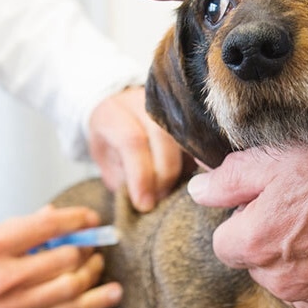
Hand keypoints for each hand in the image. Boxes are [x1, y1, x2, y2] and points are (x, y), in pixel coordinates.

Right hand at [0, 206, 121, 307]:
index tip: (90, 218)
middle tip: (92, 243)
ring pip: (72, 286)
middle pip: (66, 257)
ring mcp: (16, 306)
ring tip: (99, 263)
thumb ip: (16, 230)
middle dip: (87, 247)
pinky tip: (113, 293)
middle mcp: (5, 277)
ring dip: (94, 271)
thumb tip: (50, 214)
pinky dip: (95, 302)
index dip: (77, 219)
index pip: (47, 226)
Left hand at [89, 87, 188, 211]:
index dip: (140, 176)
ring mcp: (169, 105)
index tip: (144, 204)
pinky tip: (191, 179)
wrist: (122, 116)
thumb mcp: (107, 164)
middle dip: (164, 175)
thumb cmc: (112, 145)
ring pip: (186, 136)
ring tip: (175, 191)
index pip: (132, 142)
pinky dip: (197, 163)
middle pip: (162, 137)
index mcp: (114, 112)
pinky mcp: (188, 114)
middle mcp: (142, 103)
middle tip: (160, 199)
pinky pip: (200, 139)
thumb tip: (147, 201)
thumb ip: (124, 180)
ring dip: (184, 170)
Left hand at [188, 120, 307, 307]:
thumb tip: (197, 191)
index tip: (265, 202)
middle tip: (300, 207)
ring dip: (296, 260)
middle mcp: (281, 281)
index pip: (223, 243)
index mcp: (255, 245)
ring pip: (287, 281)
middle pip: (256, 263)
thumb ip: (226, 180)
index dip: (242, 219)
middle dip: (267, 240)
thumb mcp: (274, 158)